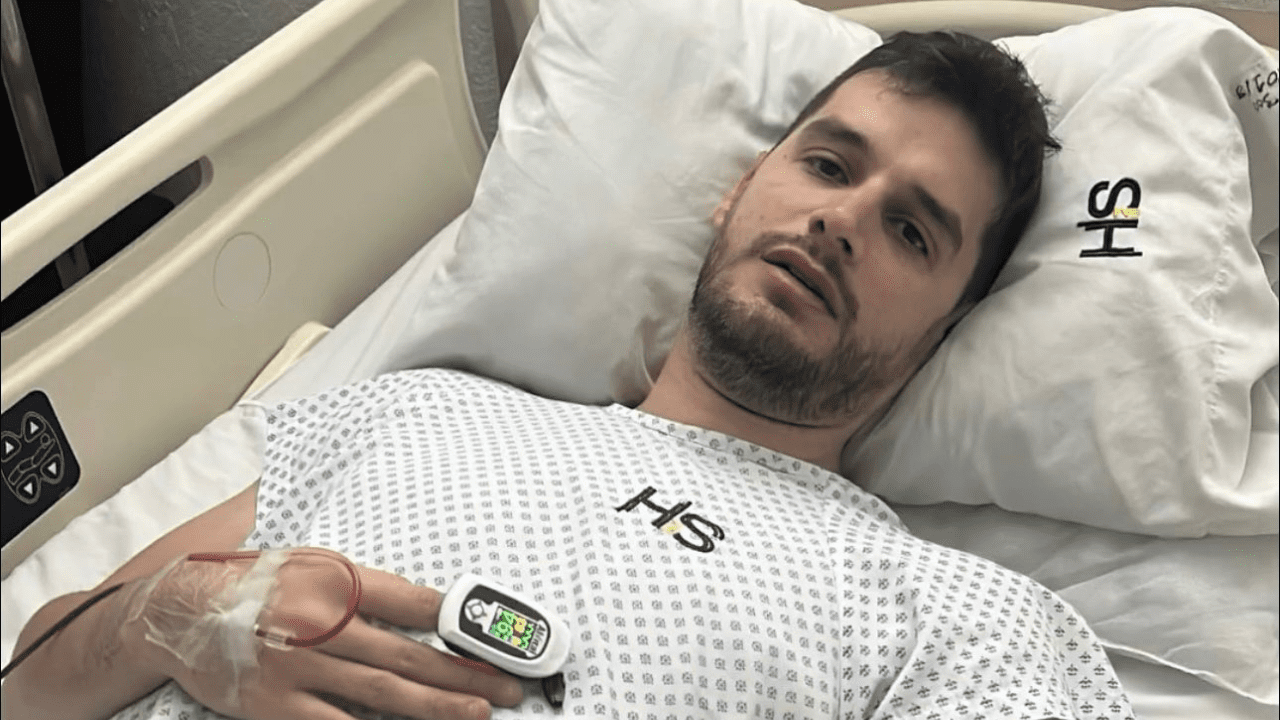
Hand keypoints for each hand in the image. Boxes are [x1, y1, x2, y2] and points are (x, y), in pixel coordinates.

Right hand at [130, 556, 523, 719]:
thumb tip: (425, 608)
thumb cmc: (257, 584)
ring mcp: (300, 669)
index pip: (413, 602)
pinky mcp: (278, 706)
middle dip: (464, 674)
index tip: (494, 637)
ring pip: (383, 694)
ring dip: (437, 707)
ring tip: (478, 713)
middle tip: (506, 686)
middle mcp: (322, 624)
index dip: (457, 623)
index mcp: (337, 581)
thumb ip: (366, 587)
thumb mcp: (314, 564)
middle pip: (409, 656)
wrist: (180, 613)